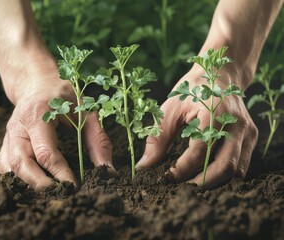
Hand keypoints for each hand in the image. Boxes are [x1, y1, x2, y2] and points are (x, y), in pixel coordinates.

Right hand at [0, 76, 115, 190]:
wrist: (38, 84)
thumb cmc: (64, 97)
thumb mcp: (86, 113)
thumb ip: (98, 141)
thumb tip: (108, 173)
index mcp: (37, 114)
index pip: (46, 152)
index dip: (60, 173)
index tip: (75, 187)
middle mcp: (17, 126)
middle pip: (21, 164)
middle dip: (40, 184)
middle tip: (61, 195)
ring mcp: (8, 135)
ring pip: (9, 168)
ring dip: (27, 184)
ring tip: (50, 191)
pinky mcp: (4, 142)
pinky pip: (4, 166)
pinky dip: (17, 178)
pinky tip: (34, 181)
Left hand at [136, 67, 257, 188]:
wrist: (221, 75)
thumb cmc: (192, 90)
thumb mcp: (170, 108)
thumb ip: (157, 137)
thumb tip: (144, 166)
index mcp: (215, 111)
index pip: (200, 150)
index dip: (183, 168)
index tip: (168, 177)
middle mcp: (237, 122)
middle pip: (225, 166)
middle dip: (202, 182)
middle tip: (183, 188)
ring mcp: (248, 130)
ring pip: (236, 170)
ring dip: (215, 180)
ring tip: (194, 182)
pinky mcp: (252, 136)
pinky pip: (241, 164)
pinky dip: (224, 174)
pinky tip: (207, 172)